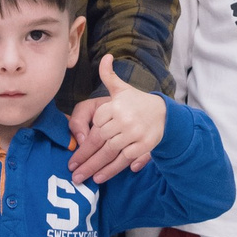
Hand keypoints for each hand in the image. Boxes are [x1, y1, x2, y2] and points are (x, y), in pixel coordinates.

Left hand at [66, 56, 165, 181]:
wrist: (164, 114)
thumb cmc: (137, 102)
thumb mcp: (122, 89)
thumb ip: (108, 75)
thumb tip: (105, 58)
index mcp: (116, 105)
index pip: (95, 126)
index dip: (85, 141)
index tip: (75, 154)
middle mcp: (124, 119)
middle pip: (100, 142)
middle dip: (84, 158)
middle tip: (72, 171)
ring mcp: (134, 134)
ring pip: (110, 153)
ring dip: (95, 168)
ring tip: (82, 178)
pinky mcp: (143, 146)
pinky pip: (124, 160)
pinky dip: (112, 170)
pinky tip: (100, 178)